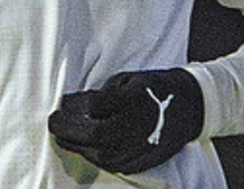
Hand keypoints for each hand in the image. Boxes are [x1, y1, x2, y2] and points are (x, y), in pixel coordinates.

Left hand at [48, 67, 203, 172]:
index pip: (93, 107)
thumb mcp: (130, 79)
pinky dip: (90, 154)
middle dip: (66, 128)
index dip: (73, 105)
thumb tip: (75, 105)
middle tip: (54, 121)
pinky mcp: (138, 163)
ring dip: (75, 144)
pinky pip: (106, 163)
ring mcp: (139, 149)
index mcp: (135, 101)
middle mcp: (137, 128)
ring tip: (63, 134)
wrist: (189, 108)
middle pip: (92, 134)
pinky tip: (82, 144)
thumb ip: (104, 93)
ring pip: (96, 153)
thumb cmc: (155, 88)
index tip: (62, 102)